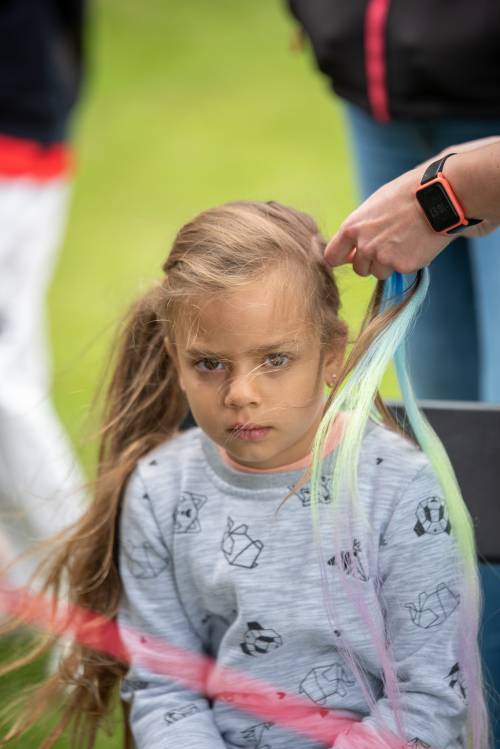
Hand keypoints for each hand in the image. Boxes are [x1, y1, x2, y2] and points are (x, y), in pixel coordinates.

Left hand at [324, 167, 453, 278]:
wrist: (438, 196)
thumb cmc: (406, 195)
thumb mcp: (374, 206)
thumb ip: (359, 230)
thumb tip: (349, 254)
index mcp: (352, 228)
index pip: (331, 257)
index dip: (341, 258)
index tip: (350, 257)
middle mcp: (364, 246)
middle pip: (359, 269)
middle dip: (371, 262)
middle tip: (390, 243)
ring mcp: (383, 258)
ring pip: (379, 273)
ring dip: (390, 264)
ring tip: (405, 241)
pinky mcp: (403, 266)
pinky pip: (401, 271)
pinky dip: (408, 262)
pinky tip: (418, 243)